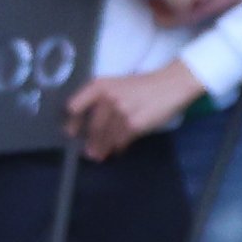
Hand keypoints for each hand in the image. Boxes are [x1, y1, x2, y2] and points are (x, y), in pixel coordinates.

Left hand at [64, 59, 203, 159]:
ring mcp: (120, 111)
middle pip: (93, 127)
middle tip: (88, 152)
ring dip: (102, 148)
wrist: (170, 85)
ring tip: (99, 156)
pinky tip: (117, 150)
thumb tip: (88, 126)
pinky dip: (118, 147)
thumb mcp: (116, 85)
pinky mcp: (133, 124)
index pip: (74, 106)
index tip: (71, 133)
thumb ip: (101, 101)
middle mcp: (107, 97)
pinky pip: (121, 141)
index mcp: (99, 85)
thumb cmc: (142, 86)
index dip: (72, 122)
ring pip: (106, 136)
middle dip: (90, 142)